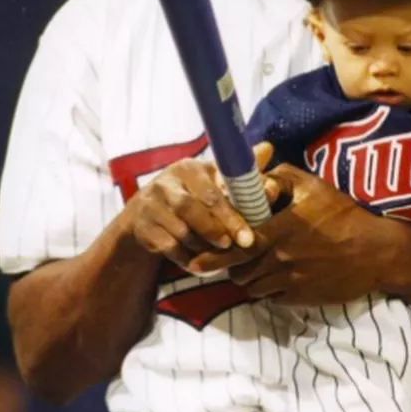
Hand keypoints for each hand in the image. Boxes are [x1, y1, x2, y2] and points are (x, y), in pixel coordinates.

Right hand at [125, 143, 274, 270]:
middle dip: (218, 231)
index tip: (249, 235)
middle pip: (192, 209)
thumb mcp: (213, 180)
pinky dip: (186, 258)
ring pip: (181, 231)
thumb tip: (269, 148)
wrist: (146, 214)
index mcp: (189, 168)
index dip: (232, 214)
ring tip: (220, 254)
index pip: (212, 191)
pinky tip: (199, 263)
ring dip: (202, 245)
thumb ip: (241, 172)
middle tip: (237, 247)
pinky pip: (168, 247)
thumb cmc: (192, 195)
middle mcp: (167, 182)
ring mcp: (151, 204)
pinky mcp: (142, 226)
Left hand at [188, 162, 400, 304]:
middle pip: (239, 272)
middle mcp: (280, 259)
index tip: (196, 259)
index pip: (236, 247)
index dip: (214, 255)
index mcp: (279, 231)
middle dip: (231, 266)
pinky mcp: (301, 298)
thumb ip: (279, 177)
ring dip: (249, 278)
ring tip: (256, 265)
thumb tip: (255, 175)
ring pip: (253, 287)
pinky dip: (268, 290)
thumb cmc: (343, 214)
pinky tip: (278, 276)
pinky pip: (272, 298)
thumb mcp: (312, 186)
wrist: (375, 252)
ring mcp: (291, 282)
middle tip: (233, 257)